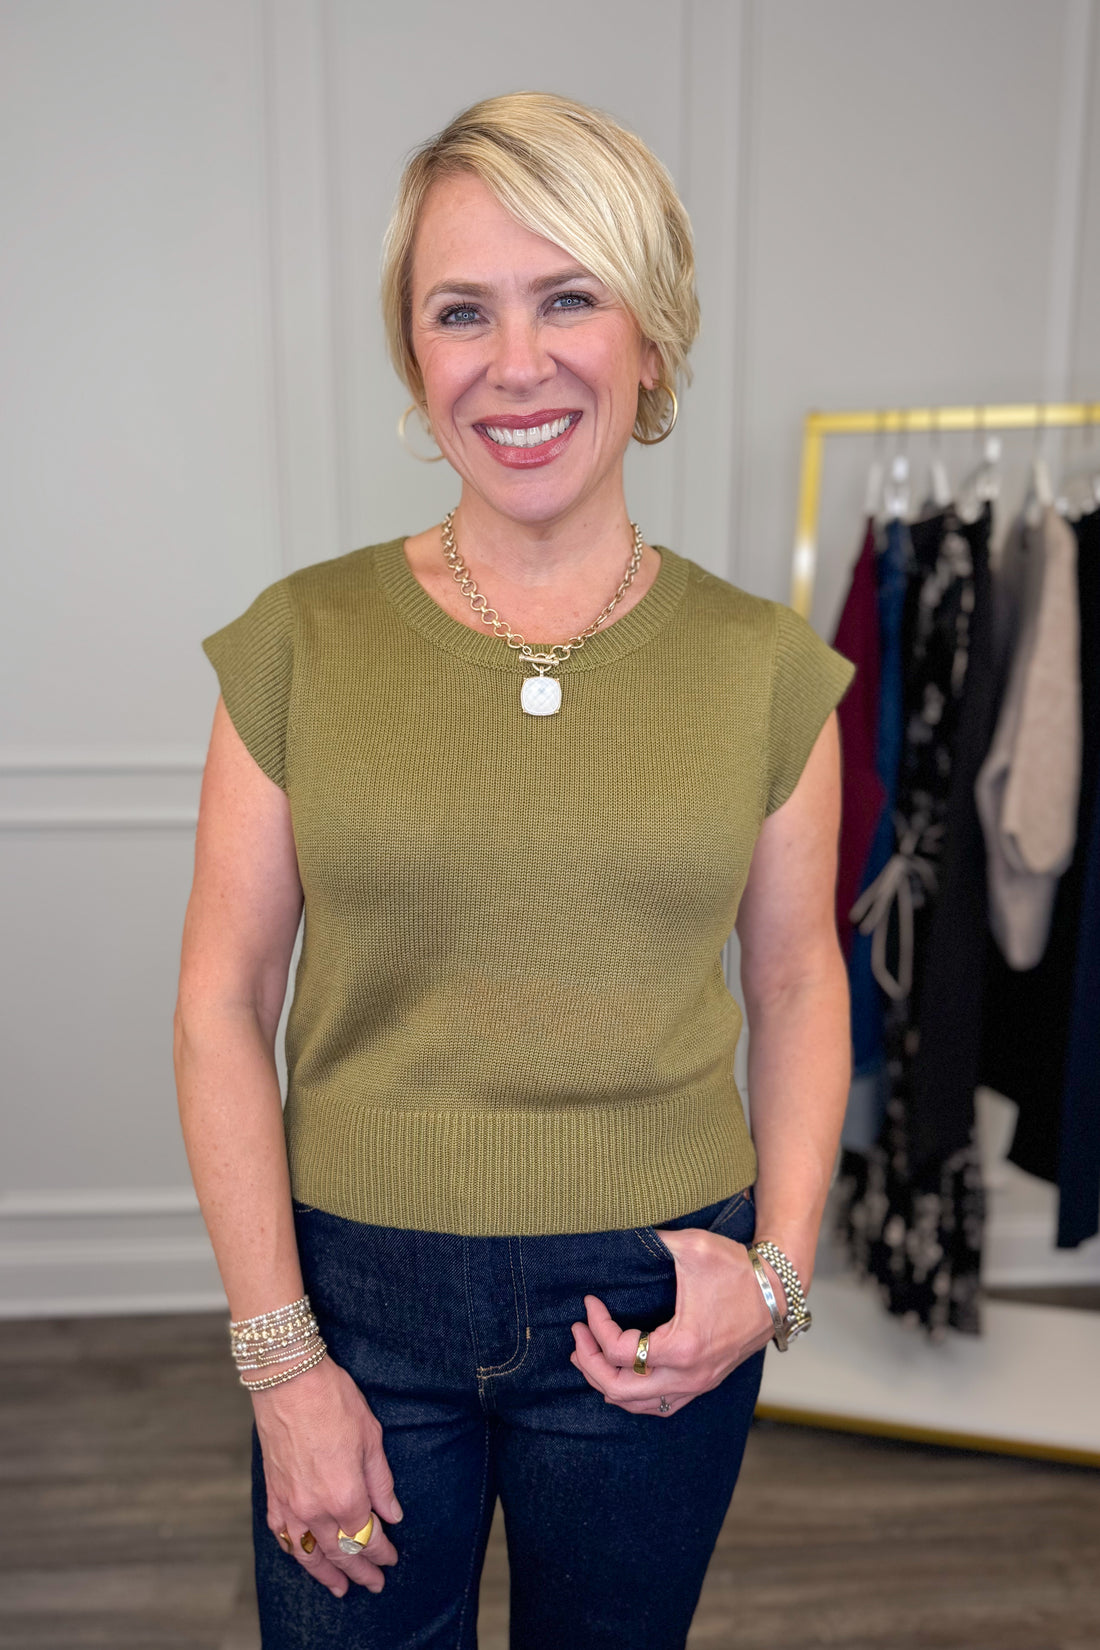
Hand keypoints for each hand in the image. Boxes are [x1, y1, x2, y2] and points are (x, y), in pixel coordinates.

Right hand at [252, 1355, 403, 1597]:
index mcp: (346, 1495)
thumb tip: (392, 1514)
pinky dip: (295, 1551)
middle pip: (340, 1553)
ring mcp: (290, 1504)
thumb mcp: (370, 1437)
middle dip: (359, 1571)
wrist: (288, 1380)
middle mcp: (316, 1508)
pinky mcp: (273, 1494)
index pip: (367, 1538)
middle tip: (373, 1585)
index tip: (391, 1561)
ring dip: (325, 1573)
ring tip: (339, 1588)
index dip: (381, 1552)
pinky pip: (283, 1535)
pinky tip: (303, 1556)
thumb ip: (381, 1482)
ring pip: (308, 1554)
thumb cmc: (333, 1400)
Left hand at [569, 1227, 774, 1415]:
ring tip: (587, 1356)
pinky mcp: (704, 1382)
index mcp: (682, 1346)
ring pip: (638, 1404)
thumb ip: (652, 1241)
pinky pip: (660, 1405)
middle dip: (589, 1362)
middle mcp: (689, 1374)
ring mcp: (698, 1383)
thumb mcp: (691, 1247)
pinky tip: (622, 1373)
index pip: (619, 1351)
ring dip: (607, 1382)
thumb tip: (618, 1235)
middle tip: (577, 1335)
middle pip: (619, 1390)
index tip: (589, 1301)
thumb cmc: (737, 1267)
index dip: (595, 1326)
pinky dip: (633, 1395)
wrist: (779, 1288)